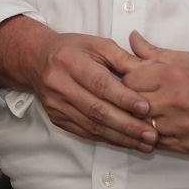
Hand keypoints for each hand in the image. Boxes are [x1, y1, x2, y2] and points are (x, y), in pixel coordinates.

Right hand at [0, 17, 155, 151]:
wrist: (37, 60)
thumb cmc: (73, 50)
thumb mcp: (98, 44)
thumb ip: (124, 58)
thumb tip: (150, 73)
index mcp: (70, 62)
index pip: (99, 84)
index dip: (123, 98)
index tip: (146, 109)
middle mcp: (60, 85)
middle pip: (96, 110)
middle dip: (127, 125)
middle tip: (151, 134)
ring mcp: (56, 105)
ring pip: (92, 126)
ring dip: (121, 137)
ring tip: (145, 143)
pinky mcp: (57, 118)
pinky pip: (85, 132)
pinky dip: (109, 138)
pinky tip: (127, 142)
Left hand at [123, 31, 188, 155]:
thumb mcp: (187, 59)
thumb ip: (154, 53)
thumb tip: (131, 38)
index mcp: (171, 75)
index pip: (128, 81)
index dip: (126, 82)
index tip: (129, 83)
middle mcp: (175, 101)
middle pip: (132, 105)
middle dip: (129, 103)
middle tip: (131, 101)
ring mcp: (183, 127)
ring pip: (143, 127)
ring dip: (140, 123)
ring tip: (143, 117)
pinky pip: (160, 144)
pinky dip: (155, 137)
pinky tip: (157, 129)